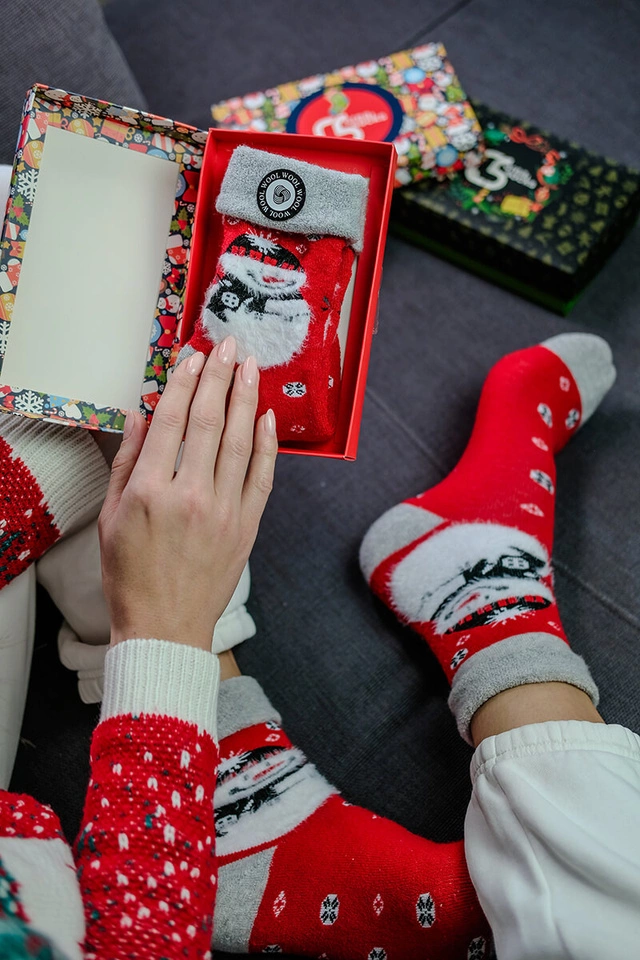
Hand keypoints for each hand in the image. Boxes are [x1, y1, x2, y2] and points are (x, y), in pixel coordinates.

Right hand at [98, 337, 276, 650]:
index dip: (185, 383)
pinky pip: (263, 477)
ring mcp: (224, 511)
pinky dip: (266, 444)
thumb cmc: (130, 575)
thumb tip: (141, 416)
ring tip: (252, 367)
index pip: (173, 421)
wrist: (166, 626)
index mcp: (150, 492)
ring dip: (247, 399)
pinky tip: (267, 416)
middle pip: (211, 422)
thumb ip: (126, 463)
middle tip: (230, 345)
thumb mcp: (109, 518)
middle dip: (221, 377)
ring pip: (241, 442)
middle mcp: (191, 496)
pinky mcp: (247, 526)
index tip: (194, 357)